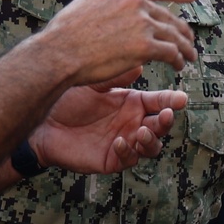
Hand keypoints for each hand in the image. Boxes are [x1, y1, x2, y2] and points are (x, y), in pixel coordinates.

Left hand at [34, 82, 188, 173]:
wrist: (42, 122)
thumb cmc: (67, 100)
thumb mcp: (93, 84)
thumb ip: (115, 77)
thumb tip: (139, 63)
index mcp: (132, 103)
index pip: (159, 102)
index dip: (171, 101)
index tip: (181, 99)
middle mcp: (131, 123)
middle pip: (159, 125)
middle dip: (165, 122)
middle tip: (165, 115)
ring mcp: (123, 142)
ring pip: (150, 147)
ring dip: (151, 140)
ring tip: (142, 131)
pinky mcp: (111, 159)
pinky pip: (127, 160)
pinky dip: (127, 152)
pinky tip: (120, 141)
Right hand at [40, 0, 197, 86]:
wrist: (59, 52)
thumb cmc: (65, 34)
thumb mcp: (87, 3)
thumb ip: (108, 2)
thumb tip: (119, 10)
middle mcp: (134, 0)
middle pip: (168, 15)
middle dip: (182, 30)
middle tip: (189, 41)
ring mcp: (141, 22)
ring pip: (174, 35)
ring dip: (185, 48)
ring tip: (189, 57)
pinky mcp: (145, 46)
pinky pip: (170, 52)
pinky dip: (178, 60)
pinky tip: (178, 66)